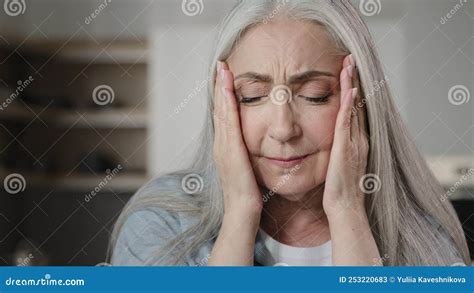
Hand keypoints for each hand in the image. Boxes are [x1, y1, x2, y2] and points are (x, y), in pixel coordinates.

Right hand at [213, 61, 262, 216]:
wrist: (243, 212)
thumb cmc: (248, 194)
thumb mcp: (247, 169)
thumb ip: (247, 154)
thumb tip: (254, 144)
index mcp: (226, 147)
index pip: (224, 115)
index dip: (224, 95)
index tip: (226, 77)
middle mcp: (222, 144)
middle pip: (220, 109)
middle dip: (220, 86)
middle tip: (221, 65)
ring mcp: (223, 147)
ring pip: (222, 111)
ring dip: (222, 89)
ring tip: (223, 69)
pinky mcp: (230, 150)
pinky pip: (228, 121)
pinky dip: (227, 103)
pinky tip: (229, 89)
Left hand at [322, 54, 369, 218]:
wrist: (345, 207)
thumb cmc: (339, 189)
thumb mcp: (337, 164)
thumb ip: (336, 149)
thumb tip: (331, 141)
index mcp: (355, 142)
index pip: (354, 110)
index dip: (352, 90)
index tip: (347, 72)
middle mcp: (358, 139)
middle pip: (357, 104)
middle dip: (354, 80)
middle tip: (350, 59)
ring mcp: (354, 143)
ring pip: (353, 109)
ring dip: (351, 86)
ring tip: (349, 65)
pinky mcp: (345, 150)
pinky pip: (346, 124)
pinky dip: (349, 107)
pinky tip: (348, 91)